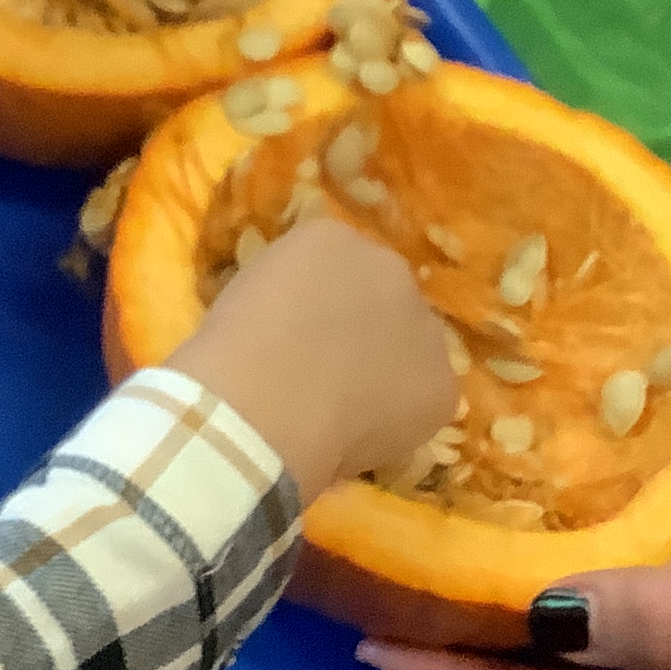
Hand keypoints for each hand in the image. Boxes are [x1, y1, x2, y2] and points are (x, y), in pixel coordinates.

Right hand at [171, 216, 456, 501]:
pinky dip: (403, 414)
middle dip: (363, 326)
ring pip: (410, 344)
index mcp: (328, 237)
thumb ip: (291, 293)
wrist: (259, 404)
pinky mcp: (441, 381)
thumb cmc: (230, 351)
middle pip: (382, 295)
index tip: (299, 332)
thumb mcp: (248, 294)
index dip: (320, 304)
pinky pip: (425, 394)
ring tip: (348, 408)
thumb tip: (304, 321)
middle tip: (328, 369)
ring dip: (389, 365)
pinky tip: (366, 432)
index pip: (336, 264)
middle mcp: (386, 265)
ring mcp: (422, 323)